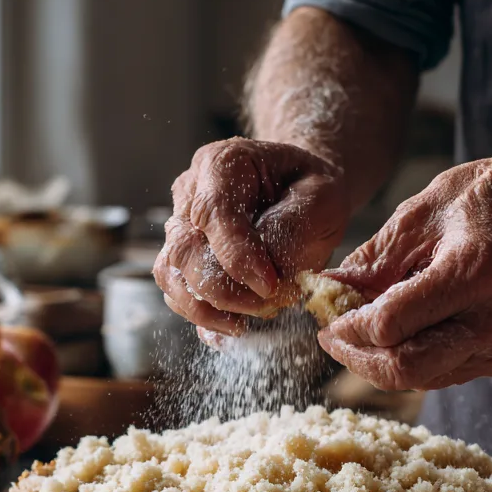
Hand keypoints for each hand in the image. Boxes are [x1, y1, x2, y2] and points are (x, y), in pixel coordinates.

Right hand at [154, 137, 349, 334]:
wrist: (301, 192)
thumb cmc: (310, 188)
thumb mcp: (321, 196)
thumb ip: (292, 228)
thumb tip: (265, 276)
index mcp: (221, 164)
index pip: (213, 212)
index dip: (237, 254)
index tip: (269, 285)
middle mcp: (190, 194)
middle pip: (184, 248)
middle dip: (222, 289)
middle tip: (265, 305)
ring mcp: (182, 228)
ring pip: (170, 274)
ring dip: (204, 308)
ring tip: (243, 324)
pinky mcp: (183, 259)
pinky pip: (176, 293)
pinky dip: (199, 316)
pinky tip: (230, 327)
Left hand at [317, 150, 491, 390]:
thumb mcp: (427, 209)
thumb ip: (375, 258)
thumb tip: (327, 290)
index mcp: (474, 272)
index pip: (391, 325)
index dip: (348, 328)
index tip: (327, 318)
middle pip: (405, 369)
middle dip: (357, 358)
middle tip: (334, 337)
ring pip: (420, 378)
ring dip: (379, 361)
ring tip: (361, 331)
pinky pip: (442, 372)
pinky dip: (410, 358)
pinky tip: (401, 332)